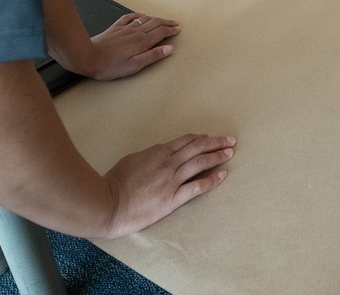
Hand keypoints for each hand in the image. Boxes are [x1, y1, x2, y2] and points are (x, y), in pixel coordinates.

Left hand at [84, 12, 180, 80]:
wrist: (88, 56)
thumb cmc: (111, 65)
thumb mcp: (134, 66)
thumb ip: (152, 56)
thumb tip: (169, 49)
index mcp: (142, 42)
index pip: (161, 33)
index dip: (171, 30)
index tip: (178, 29)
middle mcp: (136, 32)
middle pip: (155, 24)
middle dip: (166, 22)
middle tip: (175, 23)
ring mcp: (125, 28)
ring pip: (144, 19)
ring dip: (156, 18)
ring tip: (163, 19)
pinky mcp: (116, 28)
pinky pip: (130, 17)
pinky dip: (138, 14)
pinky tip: (141, 14)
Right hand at [104, 132, 235, 237]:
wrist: (110, 202)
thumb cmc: (115, 181)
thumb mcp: (132, 159)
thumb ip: (149, 155)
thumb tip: (159, 153)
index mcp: (158, 152)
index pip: (185, 140)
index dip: (201, 138)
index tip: (211, 137)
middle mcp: (168, 162)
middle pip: (197, 148)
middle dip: (215, 142)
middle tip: (229, 140)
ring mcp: (171, 180)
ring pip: (200, 163)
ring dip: (217, 156)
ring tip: (229, 153)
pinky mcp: (172, 198)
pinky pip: (196, 187)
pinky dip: (211, 180)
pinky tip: (222, 176)